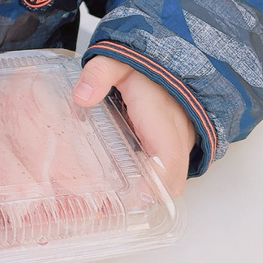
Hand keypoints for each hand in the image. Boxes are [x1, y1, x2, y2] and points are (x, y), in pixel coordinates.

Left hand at [72, 55, 195, 195]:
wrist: (172, 54)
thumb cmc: (145, 63)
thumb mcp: (117, 62)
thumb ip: (98, 74)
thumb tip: (81, 96)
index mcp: (162, 116)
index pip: (169, 160)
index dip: (155, 185)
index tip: (133, 200)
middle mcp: (177, 133)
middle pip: (172, 179)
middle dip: (148, 197)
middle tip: (112, 208)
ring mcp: (181, 140)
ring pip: (172, 177)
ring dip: (151, 191)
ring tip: (115, 202)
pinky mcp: (177, 143)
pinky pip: (169, 170)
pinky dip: (153, 181)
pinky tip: (126, 184)